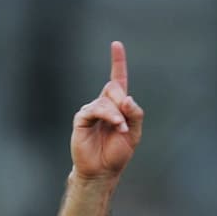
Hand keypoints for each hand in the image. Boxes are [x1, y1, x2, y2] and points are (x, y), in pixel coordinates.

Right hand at [71, 41, 144, 179]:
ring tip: (120, 129)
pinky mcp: (81, 119)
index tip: (116, 44)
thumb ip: (134, 114)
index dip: (117, 61)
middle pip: (114, 87)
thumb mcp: (134, 133)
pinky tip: (115, 125)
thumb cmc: (117, 153)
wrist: (102, 171)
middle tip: (124, 122)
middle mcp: (102, 104)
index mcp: (116, 105)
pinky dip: (109, 116)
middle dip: (122, 102)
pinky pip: (95, 109)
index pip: (117, 79)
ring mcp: (91, 111)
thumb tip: (127, 98)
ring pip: (106, 101)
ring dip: (117, 115)